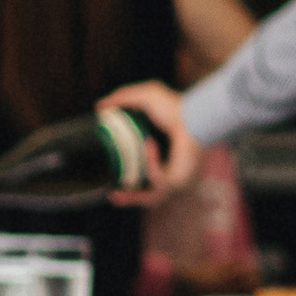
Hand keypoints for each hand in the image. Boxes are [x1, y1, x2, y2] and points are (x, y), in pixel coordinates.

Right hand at [99, 80, 201, 202]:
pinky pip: (159, 179)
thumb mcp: (146, 96)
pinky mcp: (181, 180)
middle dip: (130, 199)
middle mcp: (173, 171)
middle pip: (150, 193)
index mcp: (166, 157)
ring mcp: (178, 178)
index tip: (113, 181)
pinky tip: (149, 145)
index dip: (130, 181)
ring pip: (154, 197)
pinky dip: (151, 163)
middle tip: (112, 196)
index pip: (146, 175)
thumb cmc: (176, 107)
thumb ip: (123, 98)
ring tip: (115, 196)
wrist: (195, 115)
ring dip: (134, 199)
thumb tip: (100, 106)